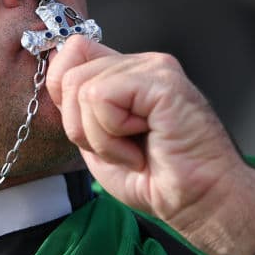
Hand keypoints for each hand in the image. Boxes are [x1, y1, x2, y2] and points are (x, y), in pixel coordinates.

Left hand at [45, 36, 254, 252]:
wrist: (201, 202)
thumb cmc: (156, 179)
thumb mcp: (97, 140)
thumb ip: (76, 105)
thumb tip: (53, 66)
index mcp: (127, 74)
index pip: (72, 52)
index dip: (64, 93)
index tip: (89, 131)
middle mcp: (141, 64)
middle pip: (71, 73)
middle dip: (81, 125)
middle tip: (119, 149)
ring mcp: (153, 68)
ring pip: (83, 88)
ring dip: (100, 136)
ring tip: (134, 150)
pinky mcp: (162, 80)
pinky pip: (102, 97)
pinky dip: (111, 134)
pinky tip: (143, 145)